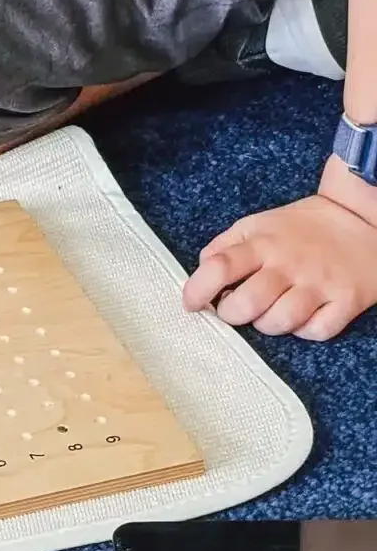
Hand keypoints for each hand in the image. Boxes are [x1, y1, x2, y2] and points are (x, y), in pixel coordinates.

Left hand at [182, 178, 376, 339]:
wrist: (361, 219)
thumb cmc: (301, 228)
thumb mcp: (258, 225)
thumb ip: (226, 245)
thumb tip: (201, 271)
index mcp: (262, 242)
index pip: (220, 267)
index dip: (197, 290)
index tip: (190, 304)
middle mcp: (289, 264)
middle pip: (247, 304)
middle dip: (230, 315)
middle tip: (233, 311)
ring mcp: (320, 284)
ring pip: (279, 323)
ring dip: (266, 325)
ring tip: (267, 313)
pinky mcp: (346, 300)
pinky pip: (316, 331)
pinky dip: (303, 331)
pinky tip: (300, 318)